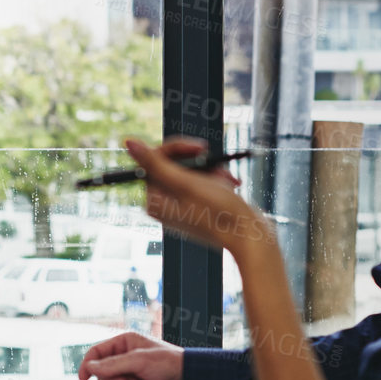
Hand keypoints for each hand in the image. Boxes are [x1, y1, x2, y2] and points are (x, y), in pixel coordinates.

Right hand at [77, 331, 184, 379]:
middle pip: (101, 369)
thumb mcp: (139, 360)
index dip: (87, 364)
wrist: (189, 379)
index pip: (96, 351)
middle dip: (112, 378)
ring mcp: (130, 370)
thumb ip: (113, 364)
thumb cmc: (170, 362)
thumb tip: (90, 368)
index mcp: (124, 341)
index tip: (82, 378)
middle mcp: (125, 355)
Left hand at [124, 137, 270, 257]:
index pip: (155, 160)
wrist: (250, 236)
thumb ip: (155, 163)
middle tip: (217, 168)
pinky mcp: (198, 206)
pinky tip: (231, 186)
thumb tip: (129, 142)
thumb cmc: (218, 213)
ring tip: (227, 182)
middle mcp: (164, 204)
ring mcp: (181, 206)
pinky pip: (204, 182)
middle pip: (174, 165)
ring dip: (212, 171)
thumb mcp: (186, 183)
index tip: (200, 148)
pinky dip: (218, 180)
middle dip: (201, 163)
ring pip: (193, 171)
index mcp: (154, 201)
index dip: (178, 149)